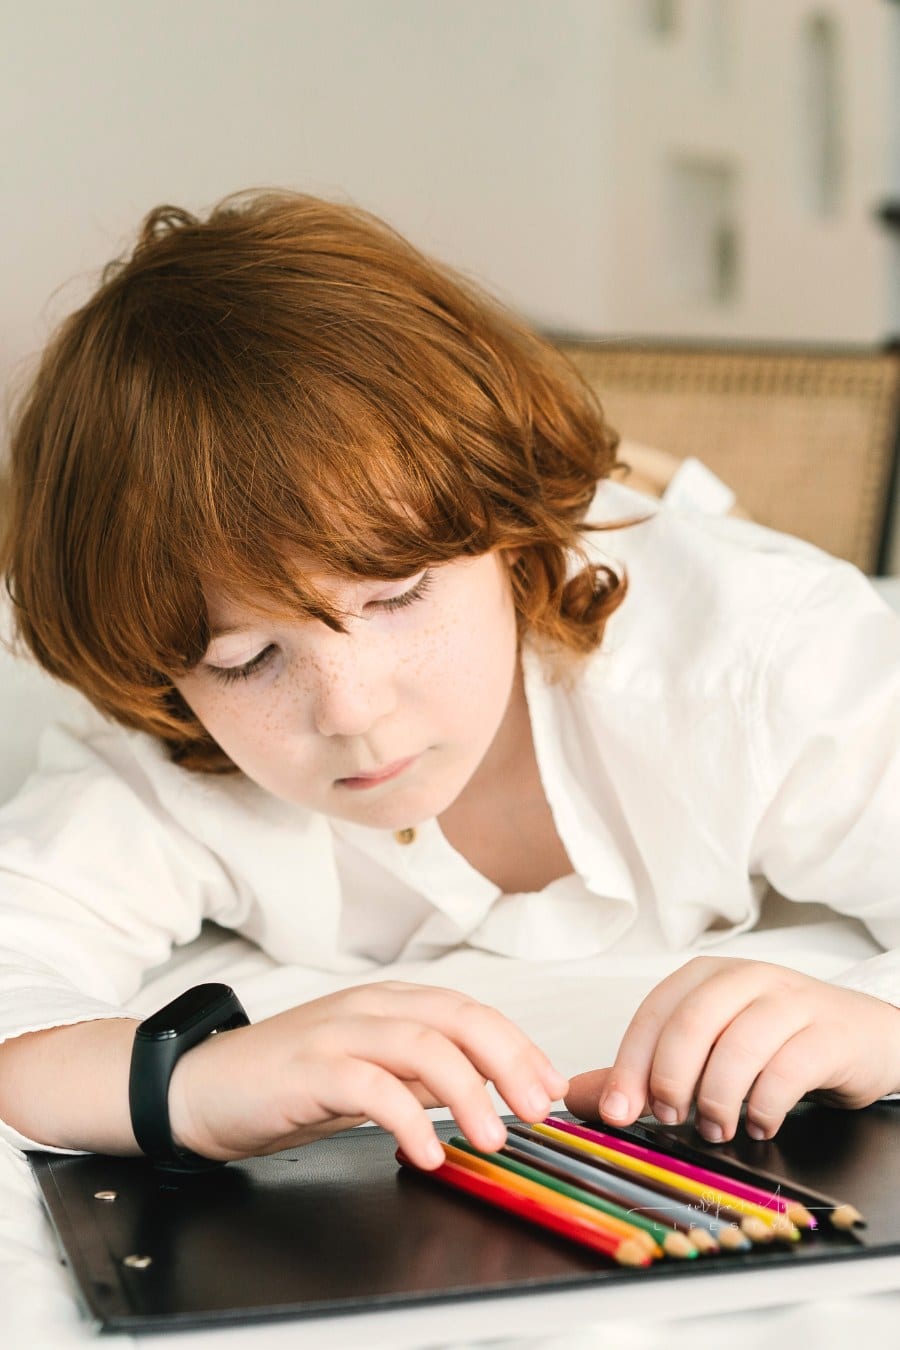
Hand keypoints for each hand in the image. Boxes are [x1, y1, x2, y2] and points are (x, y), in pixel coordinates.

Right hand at [168, 980, 567, 1167]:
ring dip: (468, 1091)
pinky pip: (372, 1086)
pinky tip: (426, 1152)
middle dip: (509, 1061)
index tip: (549, 1087)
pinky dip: (407, 1119)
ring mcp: (339, 1032)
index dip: (518, 1046)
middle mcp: (370, 1008)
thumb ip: (419, 1074)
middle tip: (537, 1110)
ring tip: (492, 1138)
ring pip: (423, 1044)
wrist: (200, 1087)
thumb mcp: (368, 1073)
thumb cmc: (285, 1082)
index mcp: (390, 1004)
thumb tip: (481, 1087)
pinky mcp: (309, 1068)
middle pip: (459, 1018)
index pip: (470, 1012)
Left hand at [564, 956, 899, 1142]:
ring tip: (716, 1128)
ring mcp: (790, 1000)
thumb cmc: (776, 1042)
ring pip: (739, 1046)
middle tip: (671, 1119)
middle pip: (691, 1024)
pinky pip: (788, 1069)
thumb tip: (580, 1096)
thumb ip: (645, 1071)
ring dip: (718, 1099)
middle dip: (671, 1080)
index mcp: (706, 976)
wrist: (862, 1036)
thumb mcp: (707, 1048)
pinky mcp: (827, 1032)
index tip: (617, 1112)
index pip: (654, 1013)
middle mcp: (745, 978)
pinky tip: (760, 1123)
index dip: (629, 1065)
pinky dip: (765, 1106)